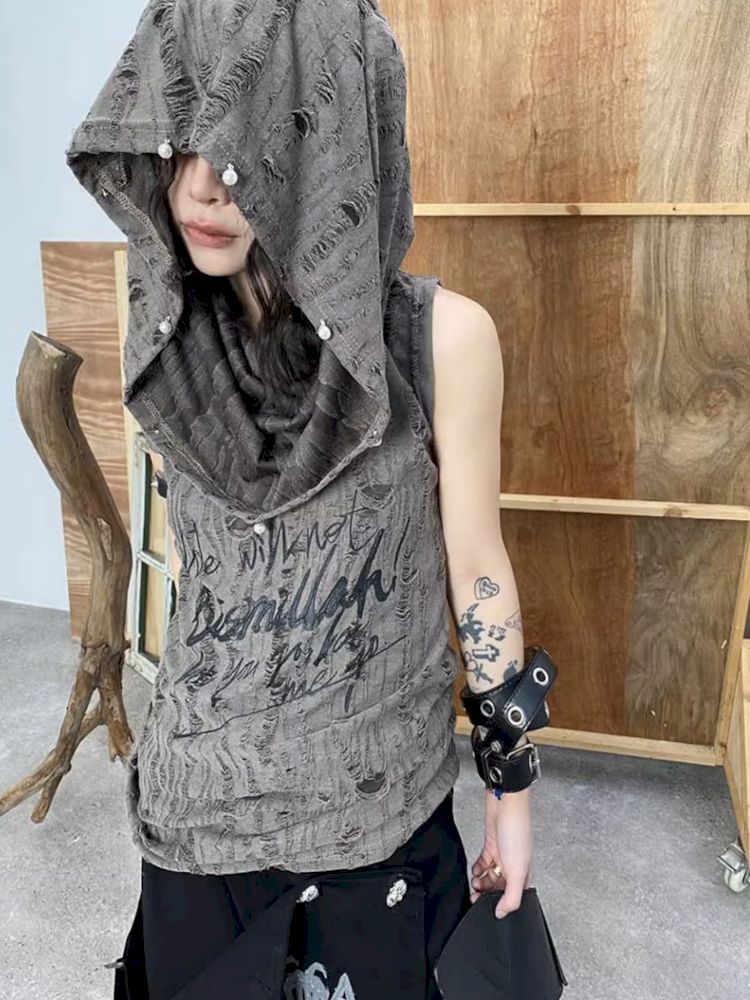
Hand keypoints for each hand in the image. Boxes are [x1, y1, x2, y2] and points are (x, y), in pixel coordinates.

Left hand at [469, 785, 533, 918]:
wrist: (505, 805)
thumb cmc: (517, 832)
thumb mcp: (517, 870)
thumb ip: (511, 897)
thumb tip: (502, 914)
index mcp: (525, 875)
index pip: (513, 898)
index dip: (501, 905)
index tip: (487, 909)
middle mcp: (514, 866)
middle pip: (499, 887)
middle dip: (487, 894)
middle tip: (475, 897)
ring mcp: (502, 856)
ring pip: (490, 876)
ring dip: (481, 882)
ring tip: (475, 883)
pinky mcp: (491, 845)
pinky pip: (483, 862)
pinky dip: (478, 868)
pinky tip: (476, 869)